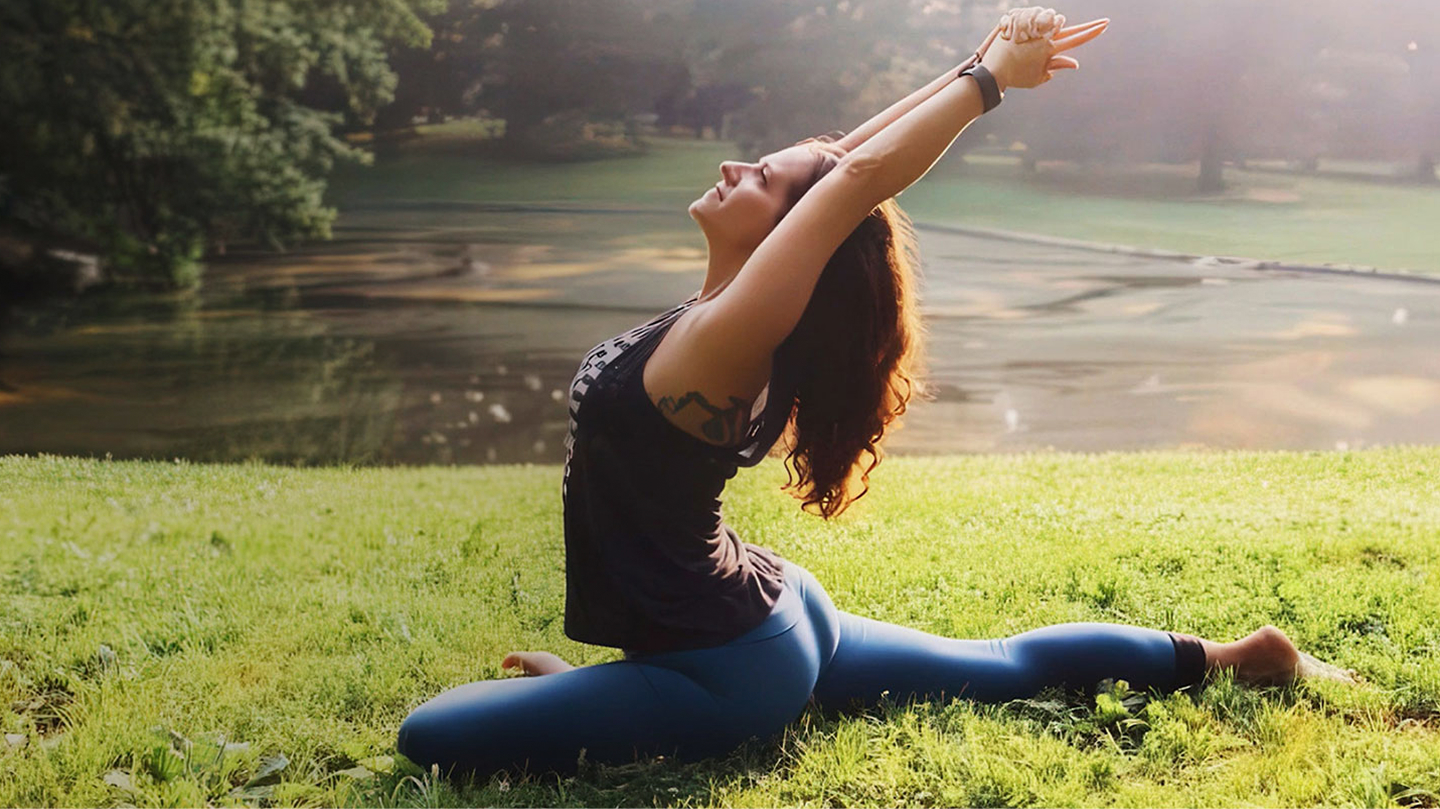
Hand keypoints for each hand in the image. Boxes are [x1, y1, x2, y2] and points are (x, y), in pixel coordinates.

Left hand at [980, 8, 1109, 90]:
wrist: (991, 72)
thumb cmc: (1016, 78)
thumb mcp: (1038, 77)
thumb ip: (1057, 66)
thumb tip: (1076, 63)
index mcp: (1049, 50)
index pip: (1077, 38)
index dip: (1092, 31)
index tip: (1105, 24)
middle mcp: (1041, 36)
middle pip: (1063, 24)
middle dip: (1061, 29)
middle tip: (1049, 37)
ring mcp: (1029, 28)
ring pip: (1048, 17)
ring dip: (1045, 25)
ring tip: (1031, 40)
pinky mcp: (1017, 23)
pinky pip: (1031, 15)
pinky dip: (1031, 22)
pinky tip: (1021, 36)